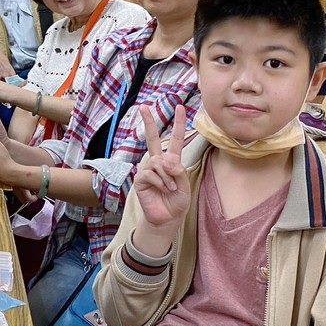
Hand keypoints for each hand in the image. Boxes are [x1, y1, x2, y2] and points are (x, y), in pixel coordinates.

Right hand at [132, 105, 190, 232]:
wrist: (167, 218)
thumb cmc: (177, 202)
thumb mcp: (185, 185)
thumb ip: (178, 170)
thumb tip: (165, 160)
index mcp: (172, 162)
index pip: (177, 140)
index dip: (179, 123)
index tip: (179, 107)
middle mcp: (158, 163)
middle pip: (153, 139)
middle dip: (149, 122)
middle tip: (143, 107)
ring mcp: (148, 170)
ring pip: (157, 162)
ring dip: (167, 176)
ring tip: (170, 189)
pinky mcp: (140, 179)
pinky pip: (151, 173)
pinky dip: (160, 182)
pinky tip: (162, 190)